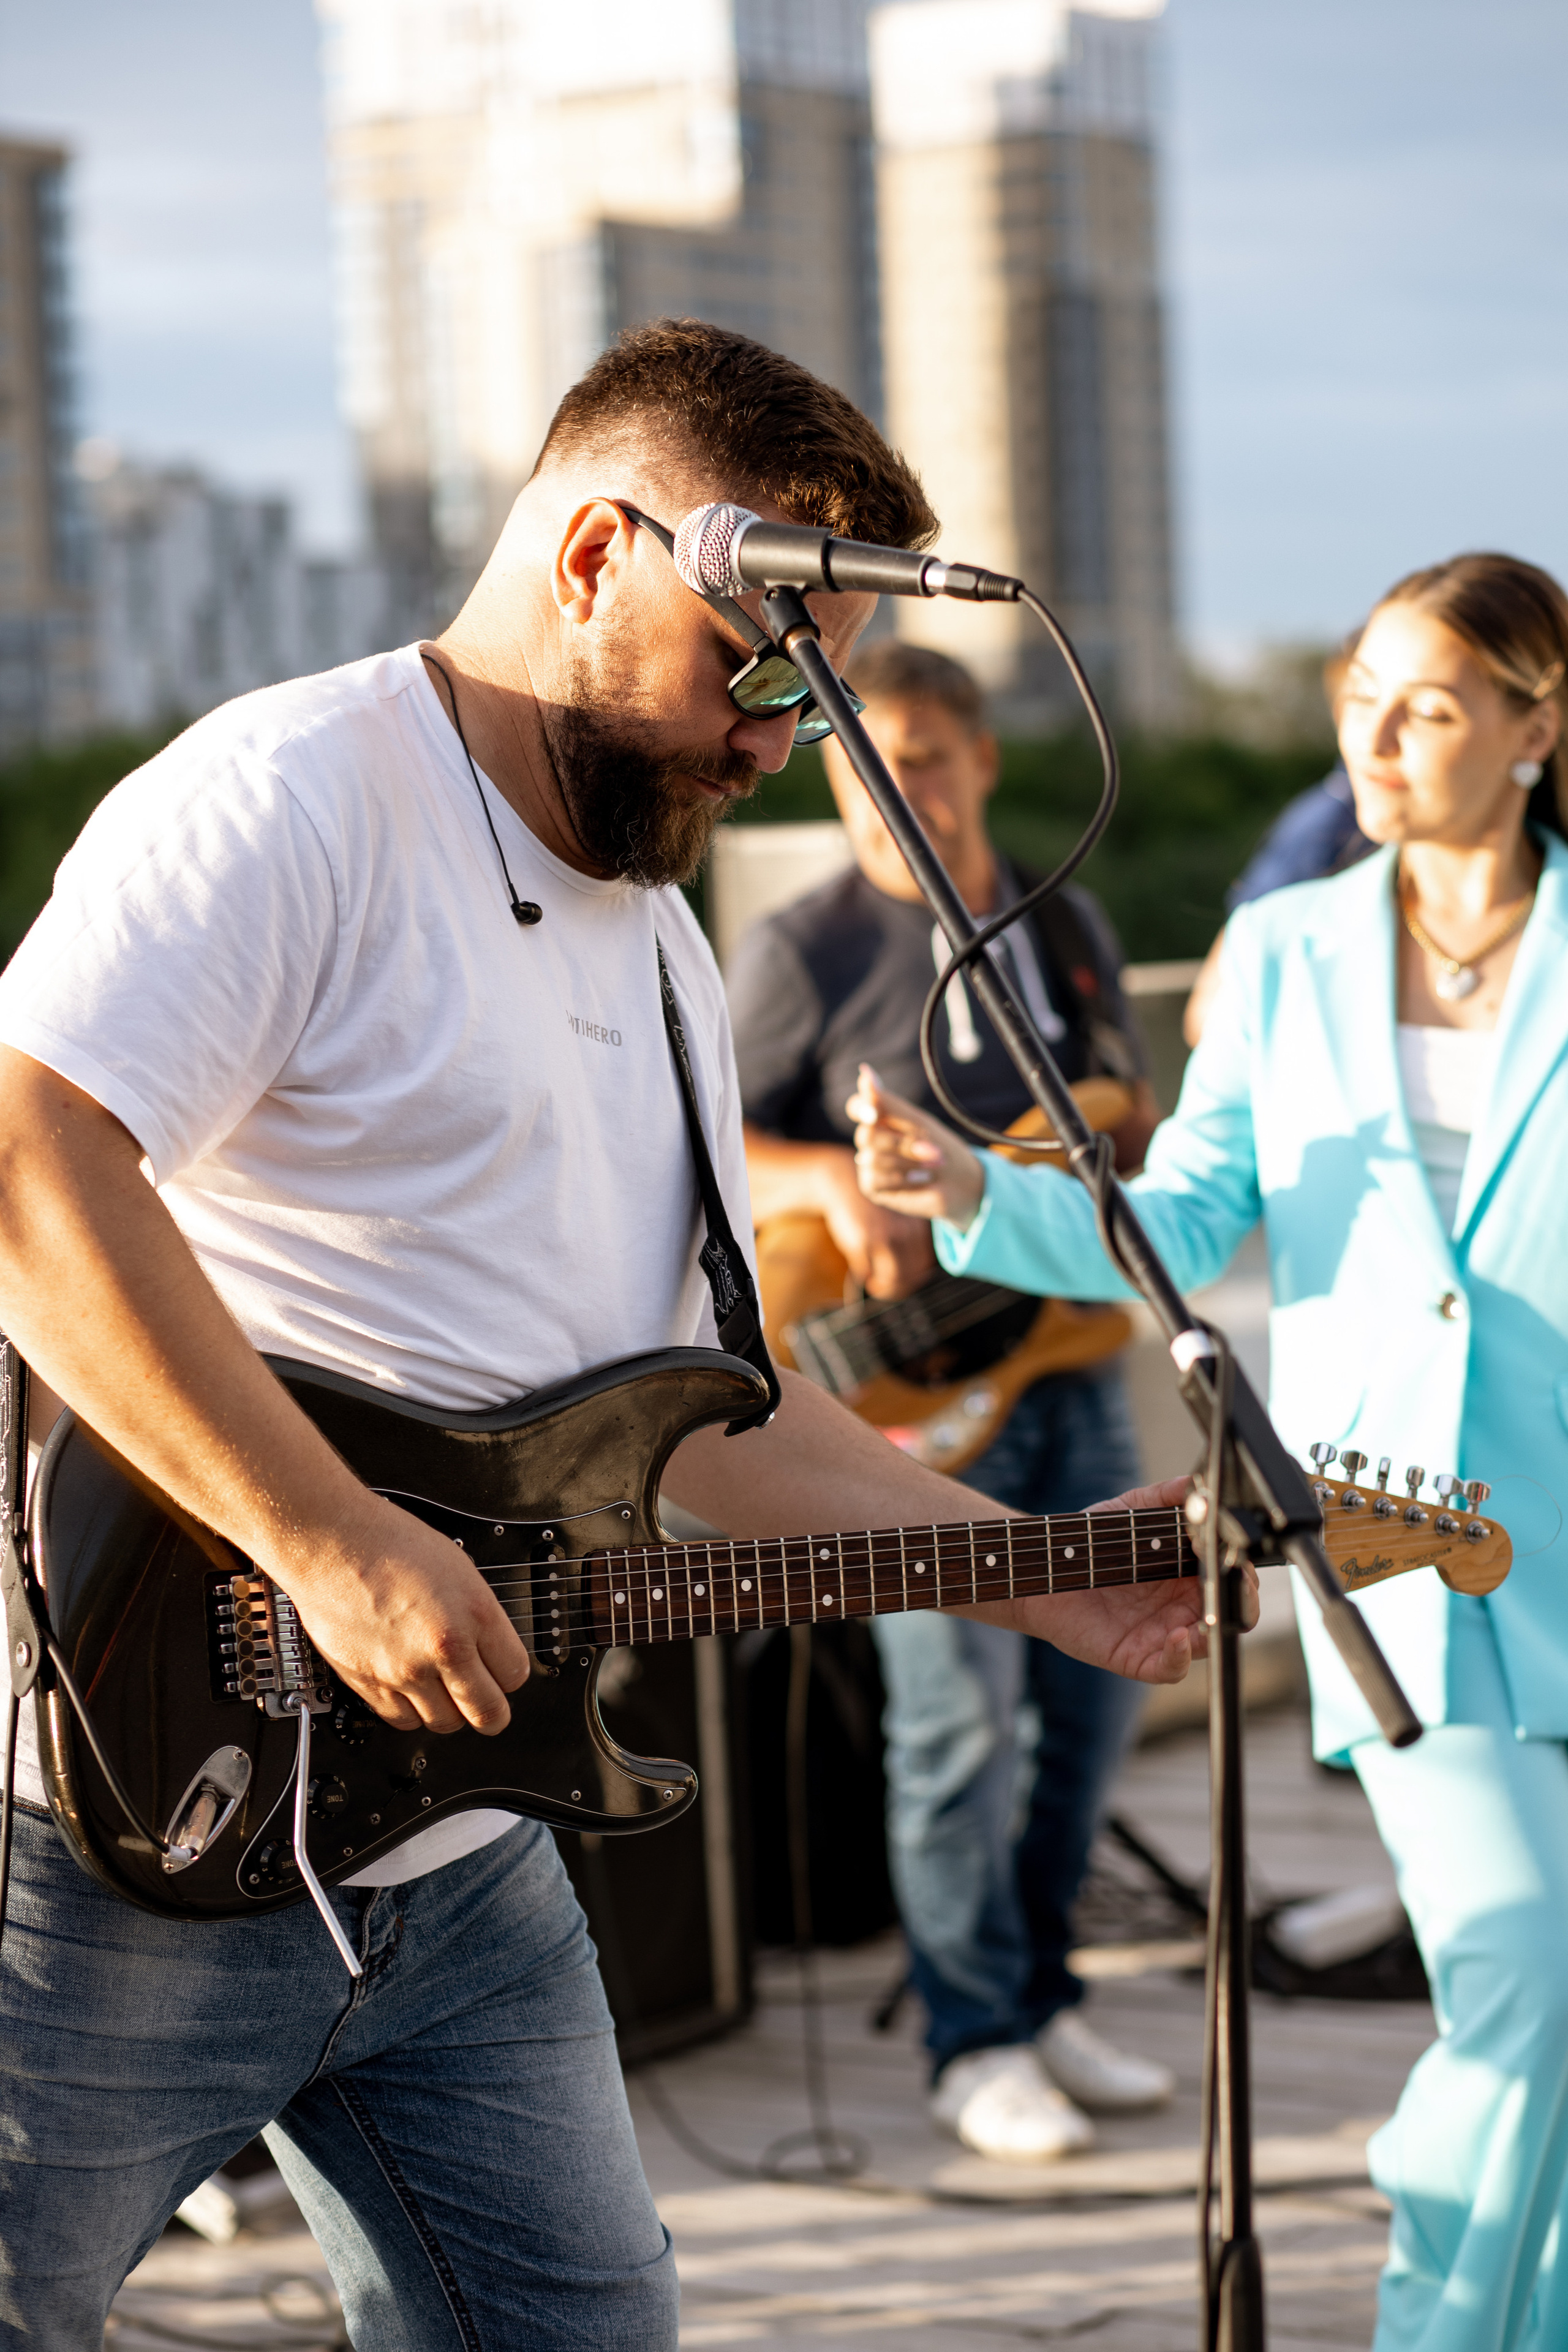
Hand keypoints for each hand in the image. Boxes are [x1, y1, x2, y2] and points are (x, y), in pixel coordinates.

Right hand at [267, 1492, 531, 1735]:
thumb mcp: (460, 1571)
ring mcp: (405, 1670)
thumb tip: (491, 1652)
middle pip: (487, 1713)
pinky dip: (412, 1712)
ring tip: (443, 1691)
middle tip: (486, 1703)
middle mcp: (443, 1648)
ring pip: (445, 1723)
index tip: (502, 1672)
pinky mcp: (370, 1684)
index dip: (510, 1675)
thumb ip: (479, 1618)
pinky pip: (403, 1721)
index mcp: (475, 1614)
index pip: (515, 1675)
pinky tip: (411, 1689)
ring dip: (450, 1712)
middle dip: (492, 1712)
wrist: (335, 1545)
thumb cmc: (391, 1546)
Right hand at [814, 1146, 936, 1298]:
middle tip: (887, 1289)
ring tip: (875, 1285)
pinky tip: (864, 1275)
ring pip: (892, 1278)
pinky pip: (867, 1271)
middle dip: (899, 1287)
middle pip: (910, 1274)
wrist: (844, 1183)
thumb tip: (916, 1269)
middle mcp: (903, 1233)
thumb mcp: (897, 1215)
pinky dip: (866, 1278)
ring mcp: (882, 1238)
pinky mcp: (861, 1242)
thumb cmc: (871, 1204)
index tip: (904, 1281)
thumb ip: (909, 1236)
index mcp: (915, 1227)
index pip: (923, 1263)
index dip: (914, 1278)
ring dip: (884, 1288)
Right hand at [847, 1064, 985, 1230]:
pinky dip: (903, 1178)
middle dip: (902, 1144)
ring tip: (933, 1167)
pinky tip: (921, 1180)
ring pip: (872, 1158)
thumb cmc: (941, 1147)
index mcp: (880, 1119)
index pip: (856, 1106)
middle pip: (866, 1135)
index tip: (874, 1113)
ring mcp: (868, 1163)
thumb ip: (888, 1102)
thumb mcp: (917, 1122)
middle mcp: (870, 1140)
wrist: (961, 1183)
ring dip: (909, 1162)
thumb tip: (864, 1070)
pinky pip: (876, 1178)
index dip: (861, 1108)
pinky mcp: (871, 1185)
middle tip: (934, 1151)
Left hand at [1010, 1477, 1258, 1683]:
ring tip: (1211, 1609)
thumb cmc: (1093, 1542)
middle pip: (1231, 1610)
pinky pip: (1171, 1667)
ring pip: (1209, 1641)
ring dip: (1217, 1626)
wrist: (1050, 1566)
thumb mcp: (1132, 1510)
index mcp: (1188, 1574)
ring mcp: (1163, 1634)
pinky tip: (1179, 1635)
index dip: (1240, 1564)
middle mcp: (1182, 1606)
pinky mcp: (1138, 1656)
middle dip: (1243, 1597)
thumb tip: (1197, 1483)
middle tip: (1235, 1579)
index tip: (1229, 1546)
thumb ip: (1166, 1495)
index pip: (1232, 1575)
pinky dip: (1181, 1656)